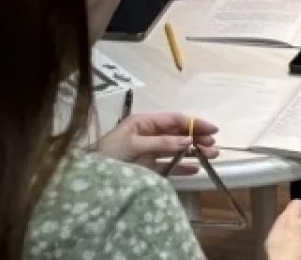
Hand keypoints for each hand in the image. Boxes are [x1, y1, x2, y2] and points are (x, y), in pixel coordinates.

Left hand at [95, 113, 217, 174]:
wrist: (87, 181)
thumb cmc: (108, 155)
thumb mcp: (133, 145)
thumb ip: (161, 143)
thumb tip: (187, 139)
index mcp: (143, 123)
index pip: (175, 119)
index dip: (195, 123)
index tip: (213, 130)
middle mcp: (148, 135)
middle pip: (178, 133)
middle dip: (197, 138)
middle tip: (213, 146)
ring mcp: (148, 152)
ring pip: (176, 149)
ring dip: (193, 152)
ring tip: (211, 157)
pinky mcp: (146, 168)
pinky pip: (168, 165)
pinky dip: (182, 167)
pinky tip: (195, 169)